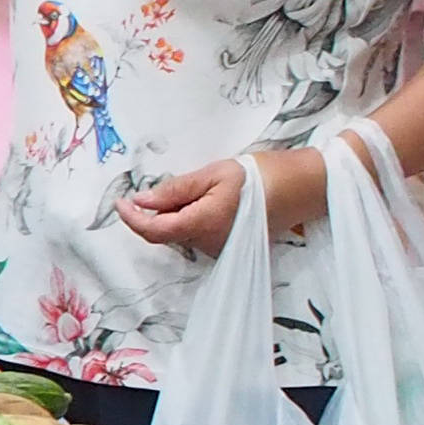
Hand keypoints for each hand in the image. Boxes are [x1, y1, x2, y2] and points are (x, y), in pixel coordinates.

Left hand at [118, 150, 322, 251]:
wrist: (304, 189)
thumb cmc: (261, 176)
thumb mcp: (213, 174)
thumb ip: (174, 190)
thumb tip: (141, 201)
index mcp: (202, 224)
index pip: (153, 231)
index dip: (131, 219)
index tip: (120, 202)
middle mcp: (209, 245)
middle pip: (166, 232)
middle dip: (157, 210)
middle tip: (167, 183)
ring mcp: (220, 250)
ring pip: (182, 233)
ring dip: (177, 213)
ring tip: (201, 187)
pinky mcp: (229, 248)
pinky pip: (199, 234)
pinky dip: (192, 217)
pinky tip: (209, 198)